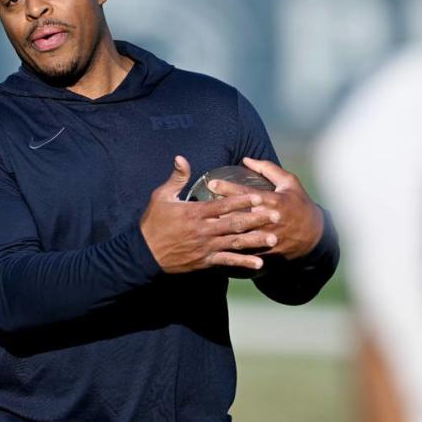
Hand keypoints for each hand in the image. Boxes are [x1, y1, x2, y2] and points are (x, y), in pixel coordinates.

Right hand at [140, 156, 279, 273]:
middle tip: (276, 215)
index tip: (259, 196)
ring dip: (256, 241)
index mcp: (195, 213)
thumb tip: (182, 157)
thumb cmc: (153, 223)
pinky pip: (227, 262)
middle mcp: (204, 230)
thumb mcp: (161, 196)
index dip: (242, 200)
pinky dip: (243, 263)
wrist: (144, 254)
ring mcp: (206, 247)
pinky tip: (259, 263)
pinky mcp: (205, 261)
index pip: (223, 205)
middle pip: (235, 223)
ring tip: (274, 239)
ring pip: (235, 243)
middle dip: (257, 219)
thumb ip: (176, 178)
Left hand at [207, 157, 323, 259]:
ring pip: (239, 236)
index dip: (228, 188)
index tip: (211, 183)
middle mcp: (268, 220)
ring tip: (205, 227)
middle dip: (219, 212)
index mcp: (273, 201)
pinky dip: (231, 250)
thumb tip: (246, 159)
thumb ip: (268, 169)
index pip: (247, 194)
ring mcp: (266, 239)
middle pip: (239, 215)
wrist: (315, 236)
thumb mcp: (289, 183)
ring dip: (222, 232)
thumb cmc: (300, 204)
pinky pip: (245, 253)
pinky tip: (215, 248)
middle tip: (201, 207)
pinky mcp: (266, 253)